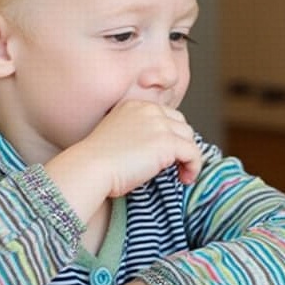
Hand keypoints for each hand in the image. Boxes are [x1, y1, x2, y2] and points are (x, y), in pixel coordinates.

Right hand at [89, 99, 203, 194]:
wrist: (89, 168)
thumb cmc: (96, 162)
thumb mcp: (117, 138)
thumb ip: (137, 135)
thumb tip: (158, 152)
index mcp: (134, 106)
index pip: (165, 116)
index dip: (171, 136)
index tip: (167, 156)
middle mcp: (149, 110)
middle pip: (181, 124)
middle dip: (182, 144)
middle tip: (177, 165)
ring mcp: (159, 124)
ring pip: (190, 138)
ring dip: (189, 157)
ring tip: (182, 174)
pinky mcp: (167, 142)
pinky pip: (193, 153)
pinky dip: (194, 167)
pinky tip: (184, 179)